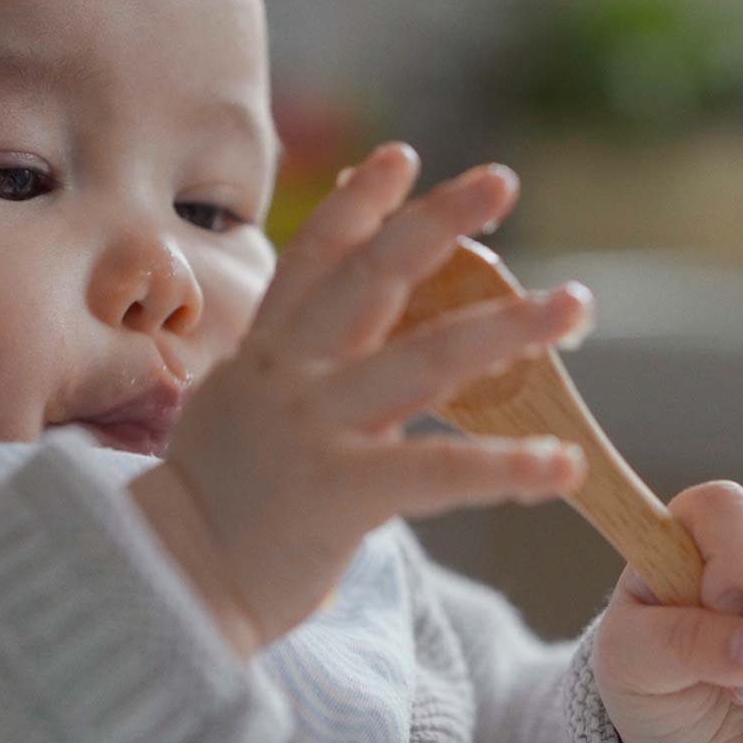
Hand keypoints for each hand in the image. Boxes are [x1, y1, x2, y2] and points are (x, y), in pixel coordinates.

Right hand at [131, 143, 590, 653]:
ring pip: (425, 359)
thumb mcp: (247, 416)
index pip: (314, 258)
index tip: (402, 157)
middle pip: (373, 279)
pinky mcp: (340, 492)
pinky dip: (508, 468)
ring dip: (507, 326)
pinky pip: (440, 472)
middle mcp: (289, 376)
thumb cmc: (217, 508)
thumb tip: (364, 357)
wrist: (167, 585)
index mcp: (267, 355)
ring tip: (574, 303)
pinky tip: (563, 463)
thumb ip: (301, 378)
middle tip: (502, 181)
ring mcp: (314, 428)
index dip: (359, 203)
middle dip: (438, 223)